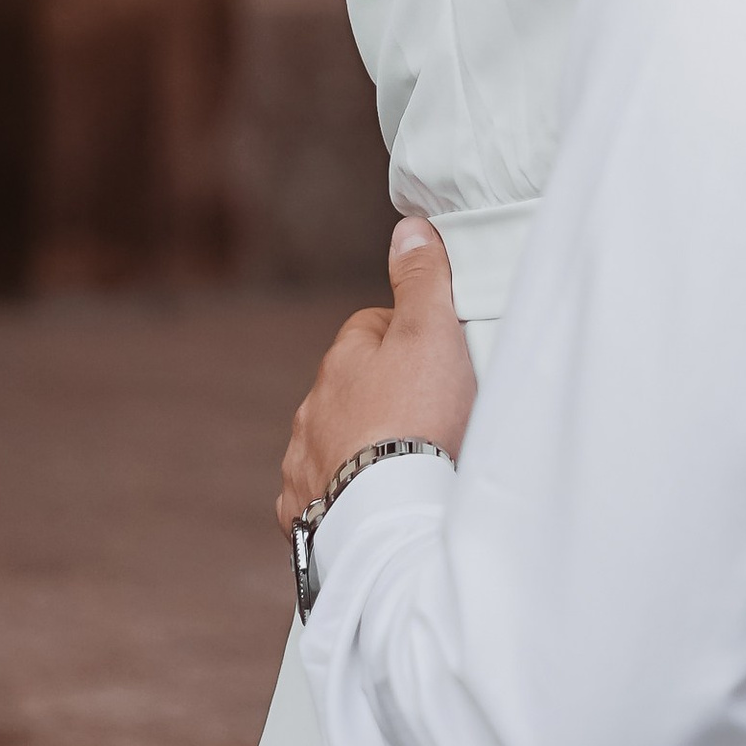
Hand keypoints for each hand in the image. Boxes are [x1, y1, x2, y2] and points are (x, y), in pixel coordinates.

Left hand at [276, 220, 477, 533]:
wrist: (391, 517)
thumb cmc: (417, 420)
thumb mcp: (431, 333)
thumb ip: (422, 279)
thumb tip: (409, 228)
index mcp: (340, 362)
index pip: (371, 326)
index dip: (407, 334)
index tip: (441, 355)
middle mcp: (312, 411)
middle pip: (350, 387)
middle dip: (382, 392)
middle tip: (432, 412)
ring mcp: (304, 465)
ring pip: (332, 441)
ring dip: (360, 444)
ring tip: (405, 463)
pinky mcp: (307, 514)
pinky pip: (321, 495)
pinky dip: (342, 494)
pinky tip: (372, 502)